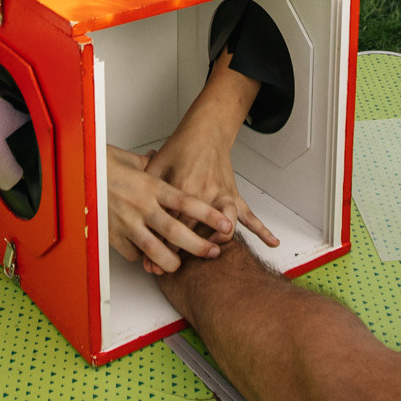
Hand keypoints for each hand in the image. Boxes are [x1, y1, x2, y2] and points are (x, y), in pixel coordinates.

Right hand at [106, 146, 231, 273]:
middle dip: (197, 245)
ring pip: (155, 249)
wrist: (73, 173)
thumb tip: (156, 160)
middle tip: (212, 252)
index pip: (187, 203)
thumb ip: (149, 165)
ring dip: (171, 261)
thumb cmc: (100, 164)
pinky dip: (141, 257)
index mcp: (150, 186)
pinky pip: (132, 253)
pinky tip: (147, 256)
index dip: (209, 215)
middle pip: (176, 231)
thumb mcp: (130, 159)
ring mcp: (126, 223)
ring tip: (180, 266)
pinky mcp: (112, 235)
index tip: (226, 224)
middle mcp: (141, 206)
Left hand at [142, 71, 281, 252]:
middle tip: (168, 270)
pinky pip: (249, 214)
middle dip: (181, 254)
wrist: (205, 131)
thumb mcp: (155, 166)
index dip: (159, 246)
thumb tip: (129, 213)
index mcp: (182, 188)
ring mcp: (221, 194)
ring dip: (219, 242)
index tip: (152, 262)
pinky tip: (271, 242)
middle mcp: (204, 193)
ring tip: (212, 256)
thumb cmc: (180, 147)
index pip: (170, 225)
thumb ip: (145, 189)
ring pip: (224, 225)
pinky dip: (262, 229)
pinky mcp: (232, 194)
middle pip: (194, 232)